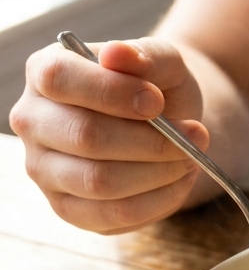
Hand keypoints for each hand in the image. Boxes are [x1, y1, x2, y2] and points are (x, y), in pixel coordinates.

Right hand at [10, 39, 209, 232]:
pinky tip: (178, 181)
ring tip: (190, 157)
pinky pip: (111, 216)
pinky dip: (157, 201)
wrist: (164, 123)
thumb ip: (144, 55)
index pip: (60, 79)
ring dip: (158, 172)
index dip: (112, 92)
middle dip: (151, 140)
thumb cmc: (155, 86)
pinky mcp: (67, 207)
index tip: (157, 101)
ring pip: (99, 182)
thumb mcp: (162, 61)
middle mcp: (33, 121)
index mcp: (45, 71)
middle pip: (85, 137)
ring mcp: (44, 169)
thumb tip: (117, 54)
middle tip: (195, 135)